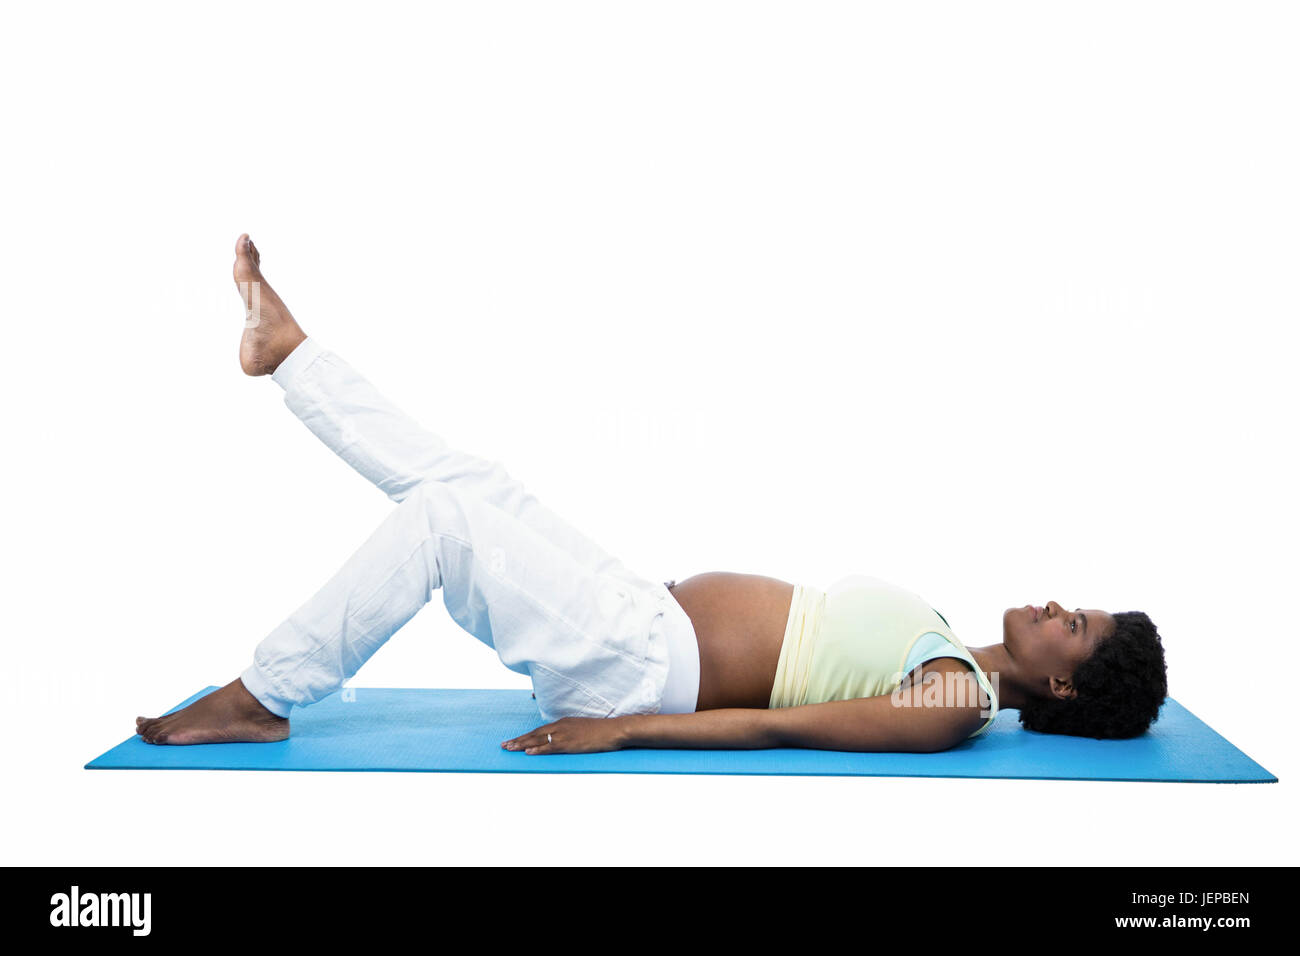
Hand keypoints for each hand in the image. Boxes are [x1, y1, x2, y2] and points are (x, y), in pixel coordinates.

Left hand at [501, 716, 628, 754]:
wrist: (613, 730)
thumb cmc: (601, 731)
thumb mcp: (582, 729)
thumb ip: (570, 733)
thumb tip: (562, 741)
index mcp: (563, 722)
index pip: (540, 730)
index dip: (526, 735)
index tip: (514, 740)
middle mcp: (561, 726)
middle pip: (535, 733)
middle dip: (518, 740)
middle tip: (504, 745)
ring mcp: (565, 734)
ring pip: (538, 739)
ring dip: (522, 744)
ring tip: (509, 748)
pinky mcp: (570, 743)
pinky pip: (550, 747)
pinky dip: (538, 749)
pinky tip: (528, 752)